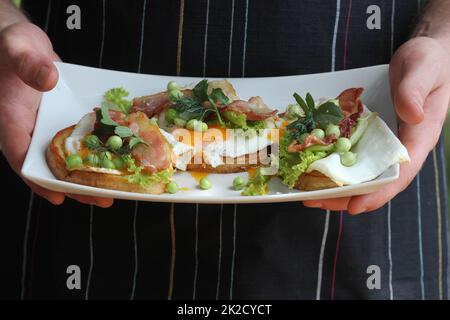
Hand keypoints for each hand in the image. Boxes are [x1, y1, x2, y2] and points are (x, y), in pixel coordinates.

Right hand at [0, 22, 112, 207]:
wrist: (25, 43)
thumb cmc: (15, 44)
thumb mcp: (19, 47)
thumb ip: (29, 63)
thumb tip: (47, 79)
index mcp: (11, 119)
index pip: (20, 155)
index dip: (38, 180)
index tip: (57, 197)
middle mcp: (30, 129)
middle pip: (48, 166)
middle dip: (74, 187)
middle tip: (101, 200)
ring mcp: (48, 127)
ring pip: (66, 160)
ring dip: (87, 177)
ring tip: (112, 192)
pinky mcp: (63, 121)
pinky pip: (78, 142)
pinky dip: (94, 154)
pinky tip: (115, 163)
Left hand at [304, 36, 449, 213]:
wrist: (426, 55)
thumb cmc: (429, 61)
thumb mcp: (424, 68)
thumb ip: (416, 90)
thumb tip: (412, 116)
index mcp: (420, 137)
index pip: (401, 173)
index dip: (378, 193)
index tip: (354, 207)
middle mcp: (402, 146)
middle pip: (376, 181)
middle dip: (347, 196)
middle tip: (315, 202)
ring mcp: (385, 142)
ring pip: (363, 173)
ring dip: (337, 187)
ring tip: (309, 194)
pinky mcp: (373, 135)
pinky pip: (355, 155)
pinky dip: (336, 165)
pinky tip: (315, 169)